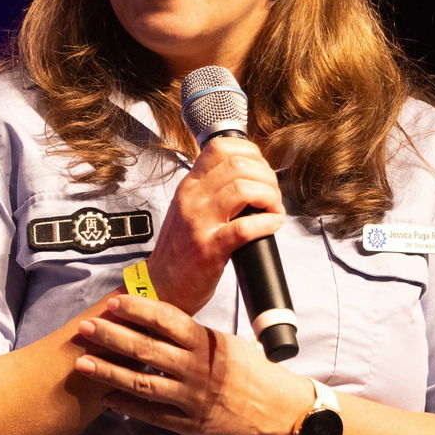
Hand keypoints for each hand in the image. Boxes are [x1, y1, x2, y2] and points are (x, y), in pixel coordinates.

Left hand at [72, 293, 307, 434]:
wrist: (279, 409)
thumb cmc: (250, 370)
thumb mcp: (224, 342)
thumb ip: (191, 334)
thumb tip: (153, 316)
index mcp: (205, 342)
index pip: (166, 319)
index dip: (137, 310)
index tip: (113, 303)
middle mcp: (196, 368)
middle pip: (146, 349)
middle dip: (112, 336)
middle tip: (85, 327)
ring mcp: (191, 398)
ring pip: (142, 384)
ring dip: (109, 372)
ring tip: (83, 363)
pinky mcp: (190, 424)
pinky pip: (152, 414)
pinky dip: (126, 406)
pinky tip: (106, 397)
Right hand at [146, 136, 283, 313]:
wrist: (161, 286)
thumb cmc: (181, 250)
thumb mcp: (189, 209)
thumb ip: (211, 190)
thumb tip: (249, 177)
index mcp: (189, 186)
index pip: (220, 147)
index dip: (250, 152)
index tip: (261, 170)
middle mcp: (192, 198)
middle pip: (238, 165)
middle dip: (266, 176)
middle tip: (272, 195)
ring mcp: (199, 223)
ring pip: (244, 190)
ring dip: (269, 197)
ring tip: (273, 210)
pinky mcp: (210, 249)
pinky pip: (245, 227)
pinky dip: (267, 223)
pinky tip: (272, 225)